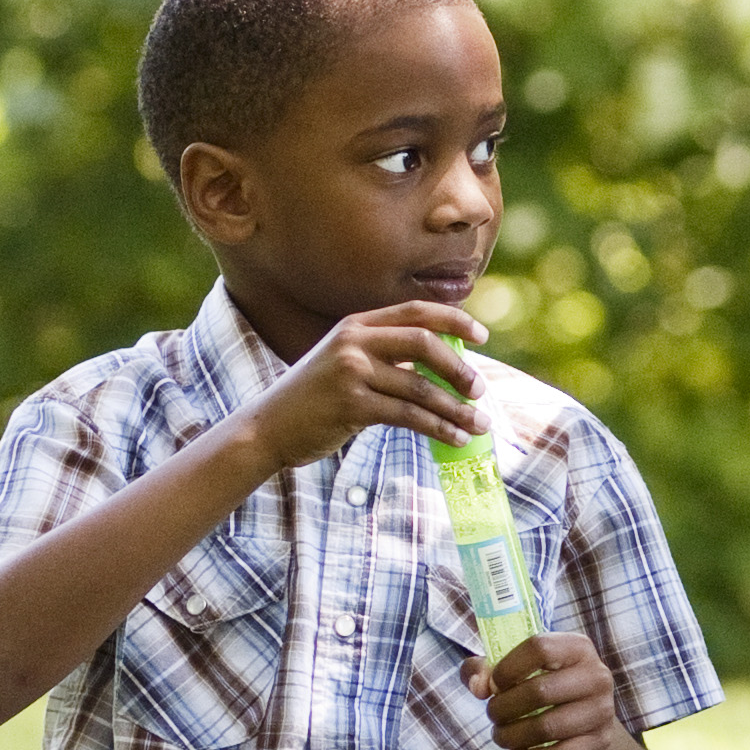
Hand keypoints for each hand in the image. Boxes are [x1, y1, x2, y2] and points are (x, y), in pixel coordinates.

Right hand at [239, 303, 487, 471]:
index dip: (454, 319)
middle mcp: (354, 342)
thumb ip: (385, 356)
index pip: (415, 311)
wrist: (267, 427)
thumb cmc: (315, 398)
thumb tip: (445, 364)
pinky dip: (438, 428)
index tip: (482, 335)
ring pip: (420, 387)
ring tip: (479, 424)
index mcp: (357, 325)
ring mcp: (351, 372)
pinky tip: (455, 438)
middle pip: (423, 343)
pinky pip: (408, 415)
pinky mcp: (351, 405)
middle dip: (459, 368)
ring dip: (455, 409)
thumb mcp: (345, 362)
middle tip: (479, 391)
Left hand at [482, 629, 629, 749]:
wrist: (586, 716)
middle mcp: (597, 675)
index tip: (494, 686)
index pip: (539, 649)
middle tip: (493, 716)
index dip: (507, 669)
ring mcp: (602, 710)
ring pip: (546, 728)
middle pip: (539, 692)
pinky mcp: (601, 742)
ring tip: (502, 736)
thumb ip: (485, 670)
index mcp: (577, 647)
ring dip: (512, 736)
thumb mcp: (518, 668)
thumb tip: (478, 687)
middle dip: (503, 708)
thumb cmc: (545, 685)